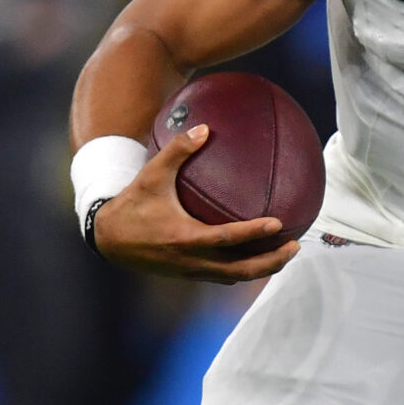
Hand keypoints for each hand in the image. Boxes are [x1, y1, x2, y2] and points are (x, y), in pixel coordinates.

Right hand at [90, 125, 299, 282]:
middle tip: (295, 245)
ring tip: (286, 253)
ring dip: (263, 268)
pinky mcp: (190, 274)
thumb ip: (178, 150)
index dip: (254, 233)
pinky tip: (259, 256)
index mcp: (185, 237)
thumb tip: (204, 127)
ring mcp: (192, 271)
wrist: (108, 239)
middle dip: (271, 261)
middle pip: (241, 269)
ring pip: (235, 276)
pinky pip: (224, 276)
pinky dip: (245, 269)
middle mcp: (192, 260)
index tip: (279, 224)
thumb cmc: (132, 204)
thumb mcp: (152, 174)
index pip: (228, 239)